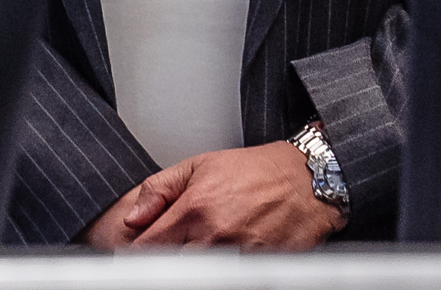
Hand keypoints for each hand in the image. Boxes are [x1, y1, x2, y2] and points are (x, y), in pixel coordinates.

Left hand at [102, 142, 341, 250]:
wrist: (309, 181)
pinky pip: (227, 276)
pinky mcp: (258, 269)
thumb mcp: (201, 164)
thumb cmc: (258, 171)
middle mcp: (214, 236)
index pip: (148, 247)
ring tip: (202, 247)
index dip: (137, 253)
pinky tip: (222, 254)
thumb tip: (132, 218)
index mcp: (195, 208)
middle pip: (170, 267)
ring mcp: (237, 257)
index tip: (135, 253)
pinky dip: (218, 269)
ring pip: (197, 274)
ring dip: (192, 265)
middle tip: (173, 248)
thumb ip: (160, 189)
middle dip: (165, 261)